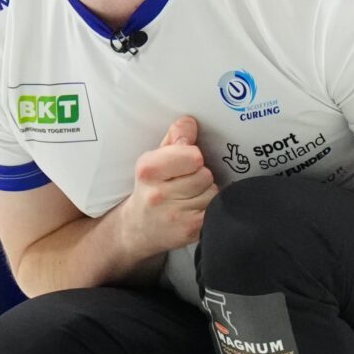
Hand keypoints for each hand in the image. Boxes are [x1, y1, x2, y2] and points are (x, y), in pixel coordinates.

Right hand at [120, 116, 215, 255]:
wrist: (137, 230)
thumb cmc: (150, 189)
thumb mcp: (154, 160)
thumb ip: (174, 139)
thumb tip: (190, 122)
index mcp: (148, 170)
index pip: (193, 156)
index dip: (193, 158)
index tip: (183, 164)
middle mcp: (159, 195)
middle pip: (205, 174)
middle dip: (200, 176)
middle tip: (185, 184)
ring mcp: (175, 216)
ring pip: (213, 192)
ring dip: (206, 194)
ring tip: (190, 199)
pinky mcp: (190, 231)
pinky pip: (215, 210)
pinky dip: (209, 209)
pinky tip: (195, 211)